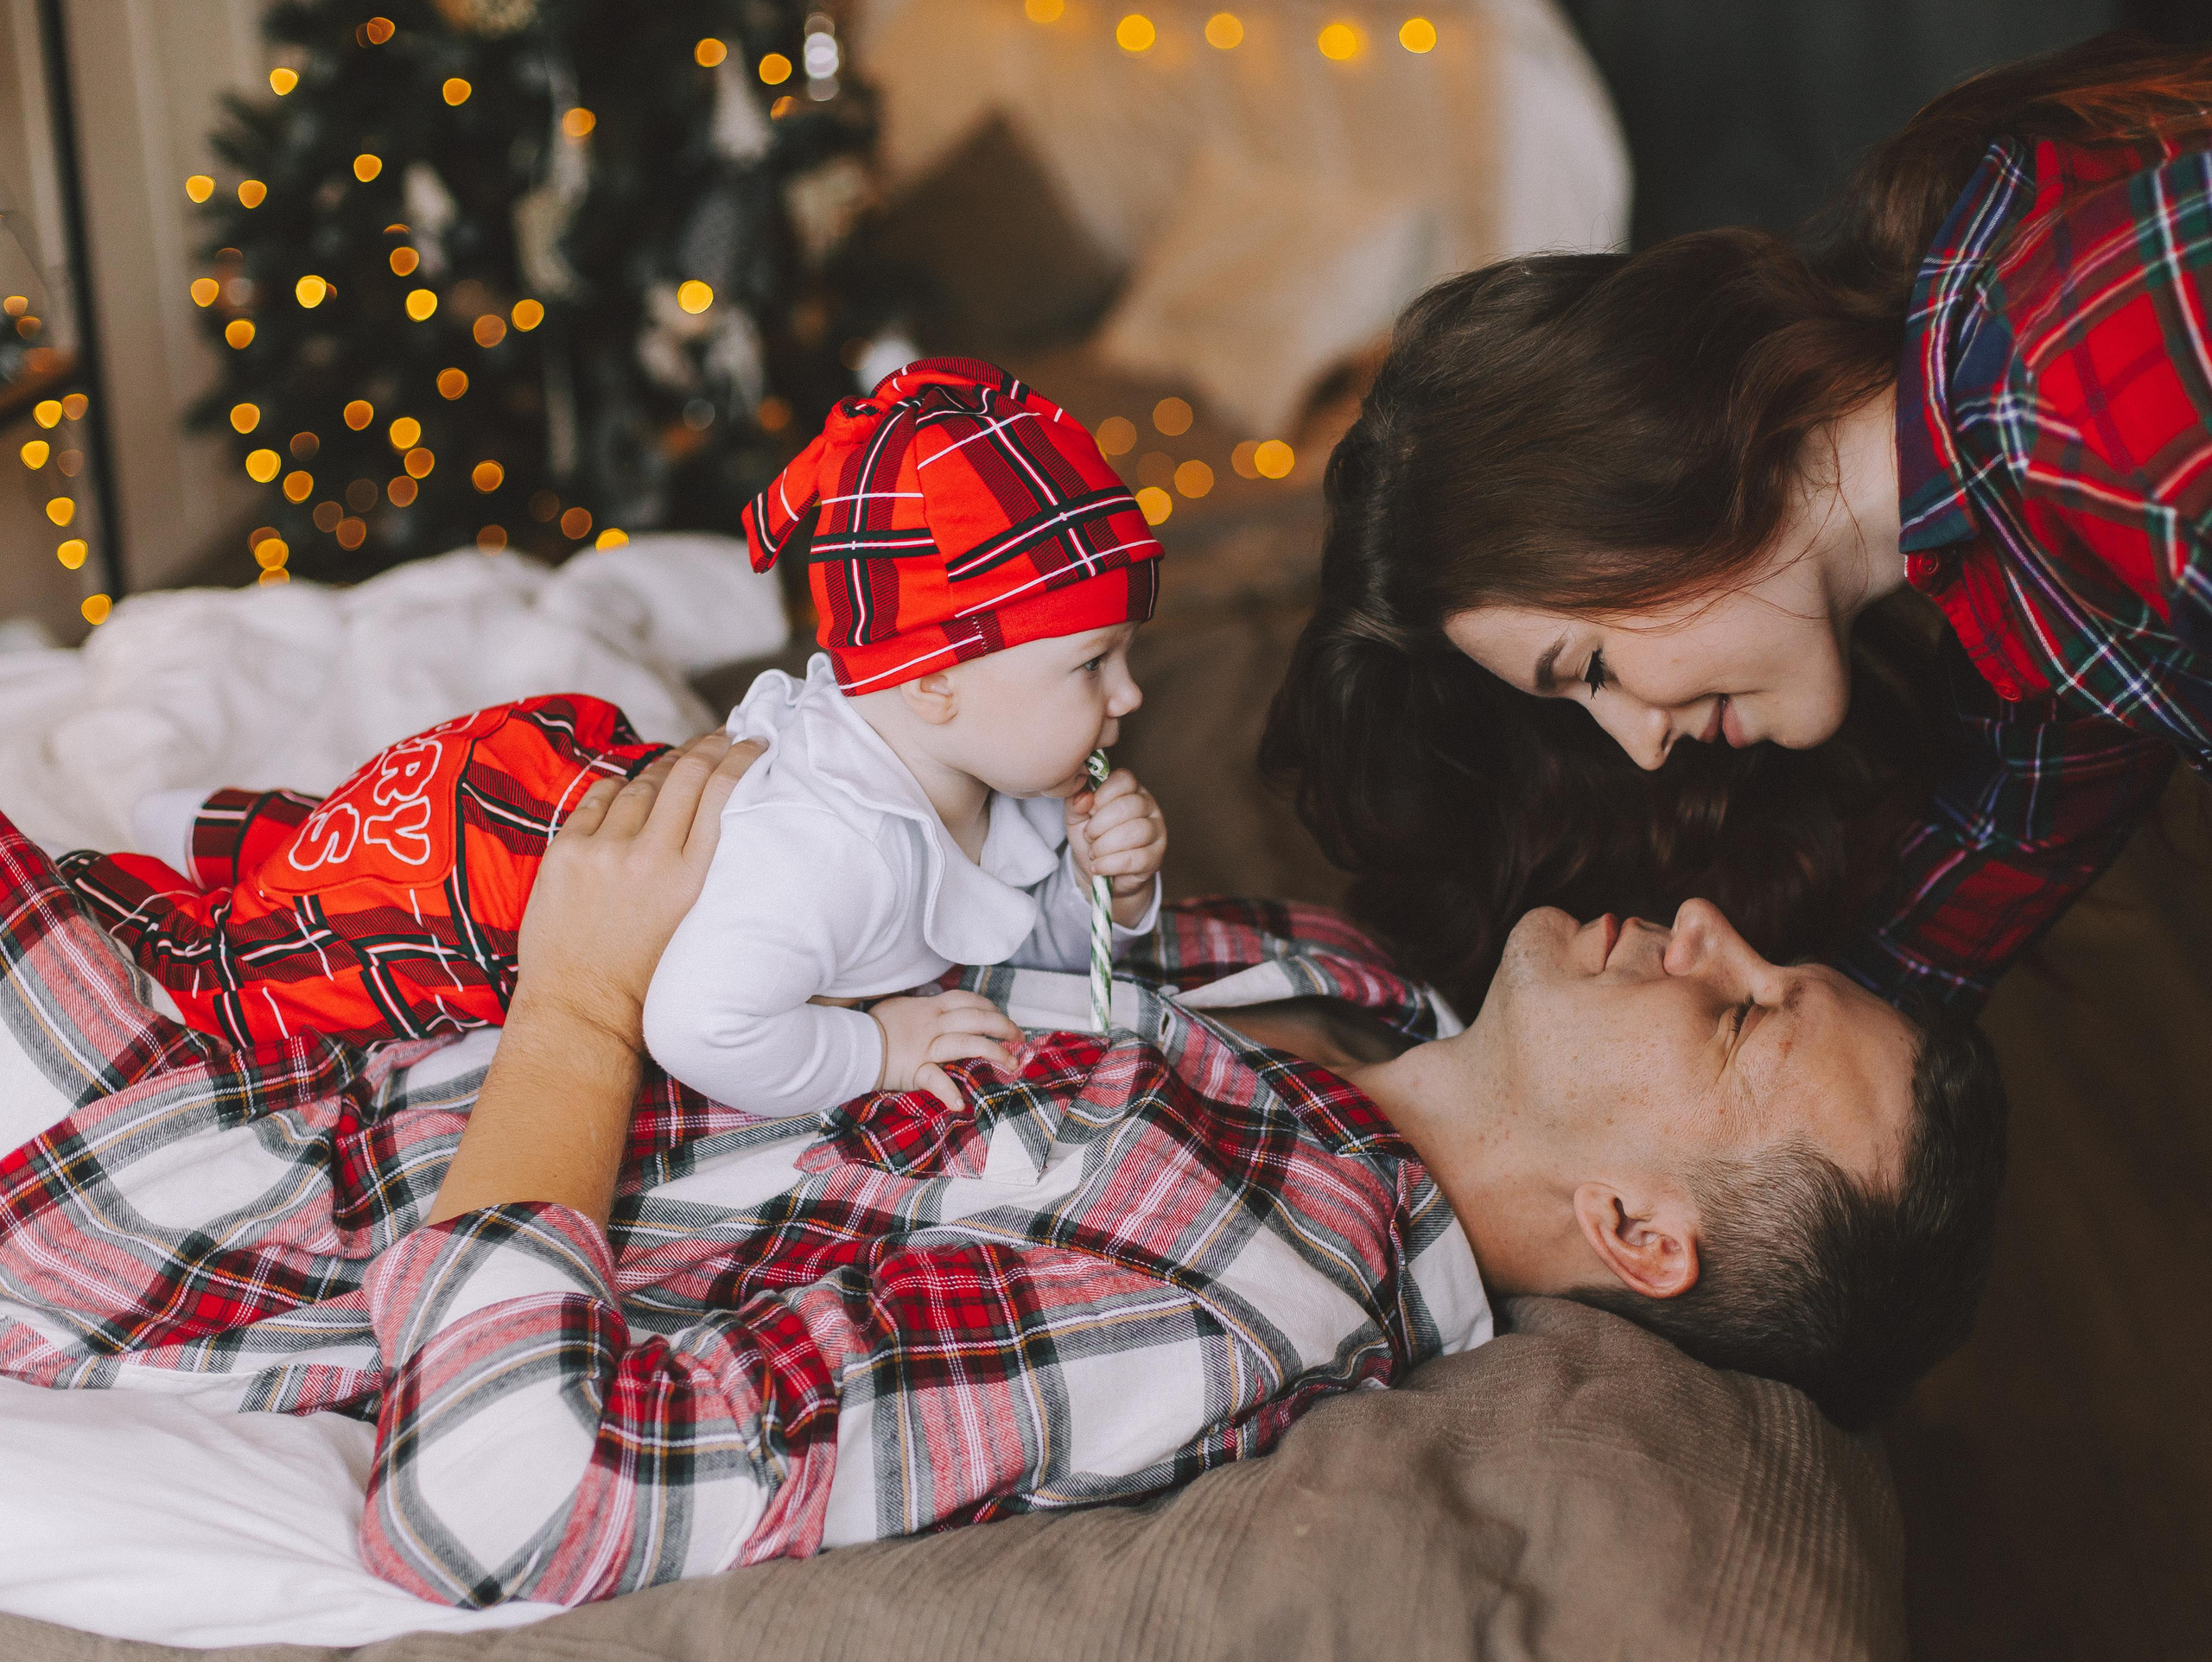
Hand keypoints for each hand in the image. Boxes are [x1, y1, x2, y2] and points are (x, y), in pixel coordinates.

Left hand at [512, 733, 762, 1052]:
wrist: (581, 1013)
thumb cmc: (647, 981)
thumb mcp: (696, 923)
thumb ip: (703, 870)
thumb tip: (717, 817)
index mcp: (691, 879)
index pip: (722, 794)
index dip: (740, 758)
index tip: (752, 743)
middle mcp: (649, 858)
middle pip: (686, 775)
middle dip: (708, 747)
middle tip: (721, 736)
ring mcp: (602, 851)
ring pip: (643, 782)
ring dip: (665, 766)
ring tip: (679, 761)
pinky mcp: (566, 852)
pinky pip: (599, 797)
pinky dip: (620, 788)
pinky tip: (632, 788)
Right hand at [869, 989, 1021, 1110]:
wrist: (852, 1044)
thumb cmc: (874, 1026)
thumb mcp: (900, 1007)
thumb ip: (922, 1008)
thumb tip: (936, 1008)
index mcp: (930, 1008)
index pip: (968, 1001)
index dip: (990, 1007)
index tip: (1003, 1017)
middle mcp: (933, 1024)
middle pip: (976, 1019)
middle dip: (1003, 1026)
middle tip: (1020, 1038)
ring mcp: (926, 1047)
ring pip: (966, 1043)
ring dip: (994, 1053)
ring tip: (1012, 1065)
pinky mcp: (914, 1069)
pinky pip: (934, 1080)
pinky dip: (948, 1093)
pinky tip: (960, 1104)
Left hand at [1066, 768, 1165, 926]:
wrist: (1100, 872)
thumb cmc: (1091, 839)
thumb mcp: (1075, 818)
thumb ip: (1075, 804)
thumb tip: (1084, 798)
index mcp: (1129, 790)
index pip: (1124, 779)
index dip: (1103, 795)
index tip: (1090, 811)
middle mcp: (1148, 806)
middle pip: (1130, 806)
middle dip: (1101, 824)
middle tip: (1089, 836)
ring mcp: (1156, 831)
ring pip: (1136, 831)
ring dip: (1106, 845)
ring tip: (1093, 853)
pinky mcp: (1156, 857)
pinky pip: (1137, 858)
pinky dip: (1111, 864)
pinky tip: (1099, 866)